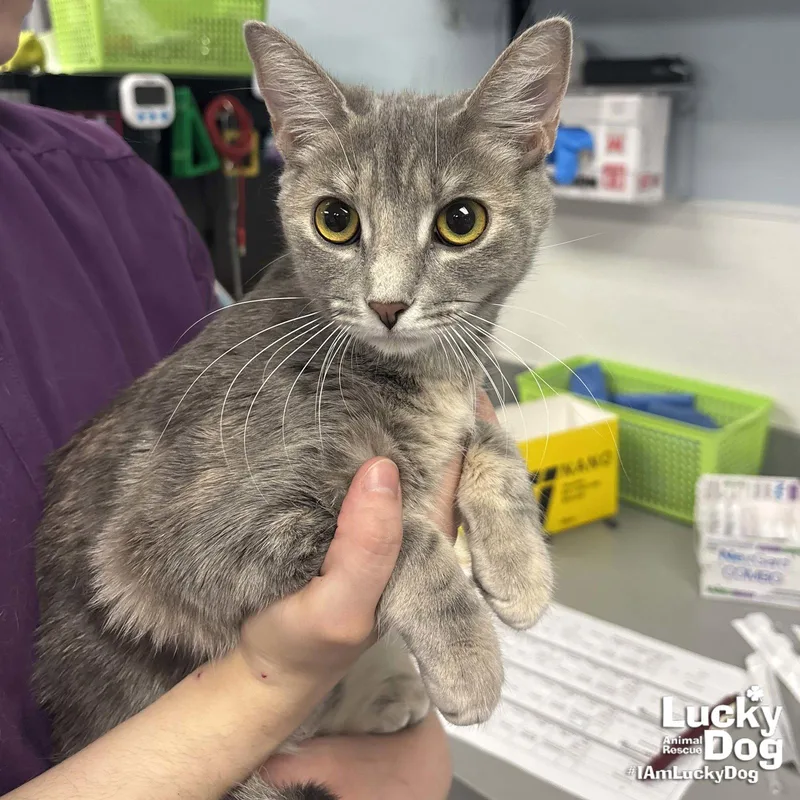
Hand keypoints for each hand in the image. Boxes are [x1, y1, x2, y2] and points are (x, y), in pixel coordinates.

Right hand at [261, 390, 498, 798]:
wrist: (268, 658)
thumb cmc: (305, 644)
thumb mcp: (337, 611)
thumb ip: (366, 552)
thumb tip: (381, 469)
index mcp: (431, 536)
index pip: (475, 471)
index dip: (473, 421)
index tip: (452, 370)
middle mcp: (421, 515)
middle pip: (452, 450)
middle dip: (442, 401)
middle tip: (419, 350)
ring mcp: (390, 506)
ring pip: (416, 445)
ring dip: (408, 405)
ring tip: (388, 355)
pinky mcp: (355, 500)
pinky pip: (375, 450)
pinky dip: (369, 420)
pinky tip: (350, 388)